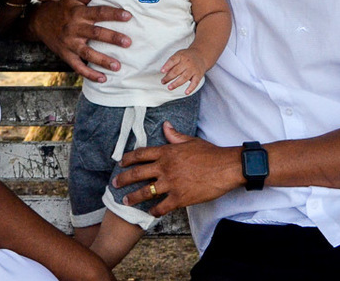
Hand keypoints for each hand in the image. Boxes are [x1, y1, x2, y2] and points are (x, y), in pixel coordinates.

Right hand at [28, 0, 130, 83]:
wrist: (39, 22)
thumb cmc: (62, 10)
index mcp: (79, 13)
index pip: (98, 12)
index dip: (113, 14)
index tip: (128, 16)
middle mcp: (75, 28)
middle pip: (96, 33)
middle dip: (112, 38)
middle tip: (128, 42)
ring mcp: (70, 43)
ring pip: (87, 53)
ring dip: (103, 60)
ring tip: (118, 66)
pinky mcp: (66, 55)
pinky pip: (77, 67)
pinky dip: (89, 74)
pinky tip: (103, 79)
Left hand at [114, 123, 242, 216]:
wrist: (225, 168)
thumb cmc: (210, 153)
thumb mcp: (190, 140)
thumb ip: (174, 136)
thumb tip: (165, 126)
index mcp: (167, 152)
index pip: (141, 154)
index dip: (128, 159)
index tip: (120, 163)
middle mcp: (165, 167)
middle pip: (137, 173)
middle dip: (123, 179)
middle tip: (115, 184)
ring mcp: (171, 183)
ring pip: (146, 192)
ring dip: (133, 197)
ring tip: (126, 201)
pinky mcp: (180, 198)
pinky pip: (162, 206)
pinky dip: (154, 211)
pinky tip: (151, 213)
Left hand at [160, 48, 205, 93]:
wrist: (201, 55)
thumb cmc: (187, 56)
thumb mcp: (179, 55)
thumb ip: (172, 62)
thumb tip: (164, 72)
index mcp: (181, 56)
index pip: (173, 60)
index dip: (167, 66)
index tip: (162, 71)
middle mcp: (187, 62)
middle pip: (177, 70)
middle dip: (169, 77)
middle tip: (163, 82)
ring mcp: (193, 69)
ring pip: (184, 77)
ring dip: (176, 83)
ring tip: (169, 87)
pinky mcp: (198, 75)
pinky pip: (195, 82)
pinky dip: (191, 88)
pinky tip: (186, 92)